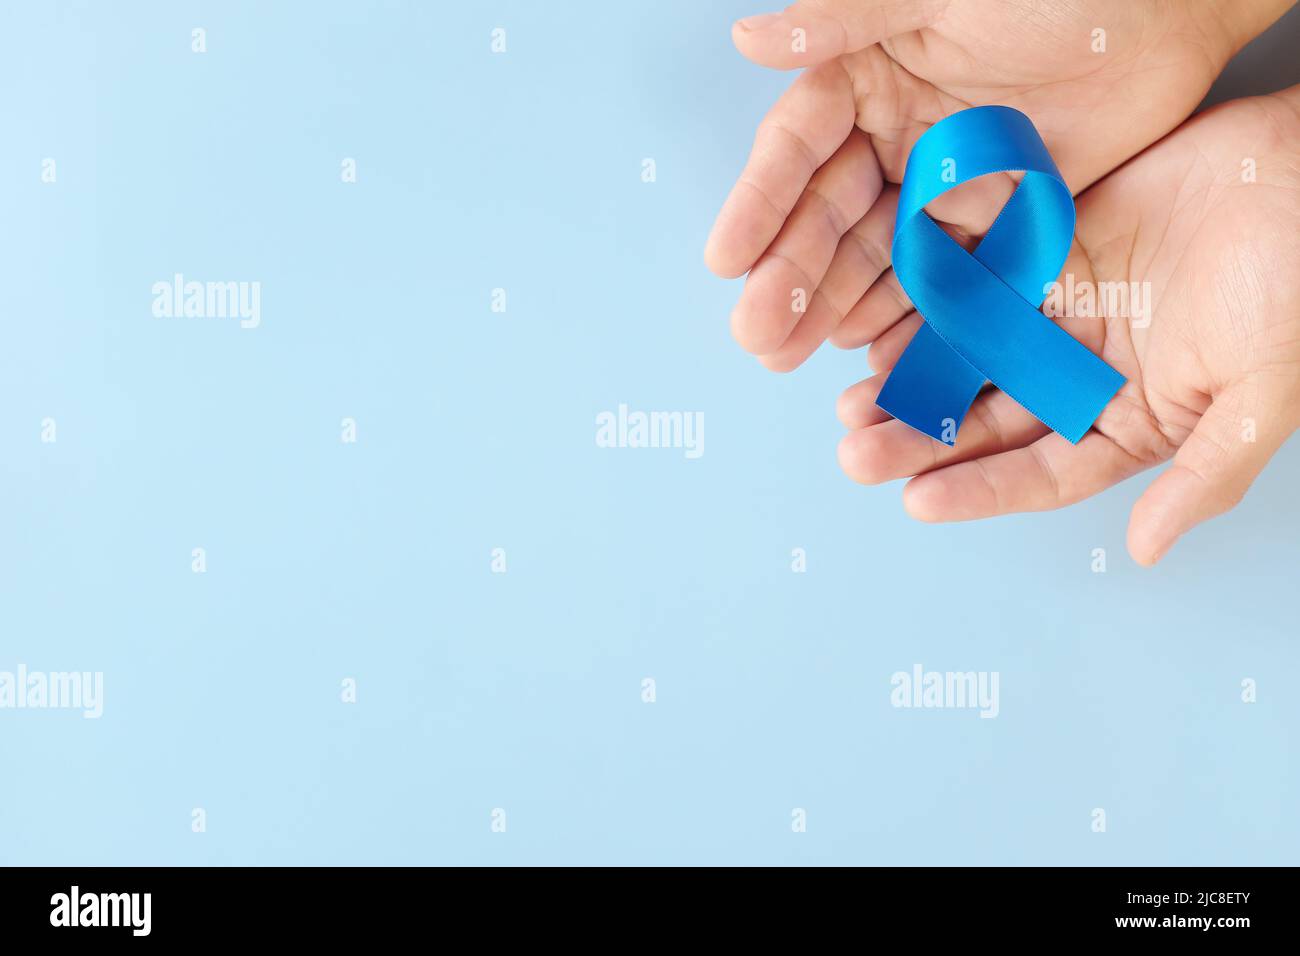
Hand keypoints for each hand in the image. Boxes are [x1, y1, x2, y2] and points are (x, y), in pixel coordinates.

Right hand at [705, 0, 1290, 371]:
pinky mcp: (990, 222)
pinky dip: (906, 316)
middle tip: (757, 333)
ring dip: (830, 307)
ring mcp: (939, 186)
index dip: (758, 205)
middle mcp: (892, 136)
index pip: (796, 149)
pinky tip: (866, 350)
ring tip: (788, 355)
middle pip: (827, 217)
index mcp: (866, 77)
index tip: (725, 260)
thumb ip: (840, 19)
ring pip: (873, 258)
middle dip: (788, 276)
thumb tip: (747, 40)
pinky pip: (940, 277)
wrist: (1168, 11)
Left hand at [836, 89, 1299, 563]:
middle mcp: (1090, 374)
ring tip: (851, 403)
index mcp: (1134, 419)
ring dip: (914, 380)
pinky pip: (978, 285)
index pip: (1043, 471)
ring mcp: (1065, 313)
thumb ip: (1202, 476)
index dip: (979, 490)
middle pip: (990, 419)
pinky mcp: (1049, 252)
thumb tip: (1145, 550)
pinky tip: (883, 326)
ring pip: (972, 357)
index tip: (915, 502)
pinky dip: (933, 306)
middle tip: (856, 454)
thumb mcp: (1262, 396)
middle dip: (923, 439)